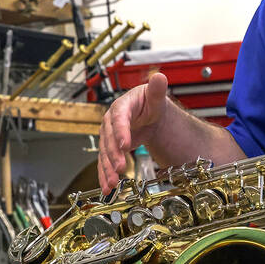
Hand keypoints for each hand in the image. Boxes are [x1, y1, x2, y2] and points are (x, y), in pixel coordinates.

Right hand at [97, 72, 169, 192]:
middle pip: (109, 139)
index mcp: (122, 106)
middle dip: (113, 155)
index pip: (119, 118)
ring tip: (112, 183)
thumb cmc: (150, 103)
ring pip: (105, 153)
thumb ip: (157, 90)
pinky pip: (105, 162)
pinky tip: (107, 187)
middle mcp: (111, 121)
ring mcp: (109, 136)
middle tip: (120, 168)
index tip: (125, 144)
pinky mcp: (110, 148)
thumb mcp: (155, 97)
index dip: (120, 131)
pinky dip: (105, 175)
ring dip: (107, 169)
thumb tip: (159, 77)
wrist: (147, 114)